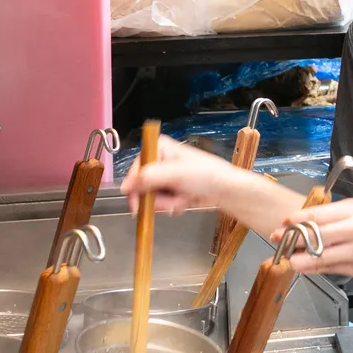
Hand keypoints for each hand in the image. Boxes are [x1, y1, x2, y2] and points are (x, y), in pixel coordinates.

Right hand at [122, 136, 249, 215]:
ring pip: (152, 197)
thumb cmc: (207, 175)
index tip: (137, 204)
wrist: (226, 190)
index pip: (136, 168)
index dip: (135, 187)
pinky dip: (173, 205)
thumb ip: (150, 177)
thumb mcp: (176, 174)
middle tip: (171, 202)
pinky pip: (162, 203)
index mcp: (159, 148)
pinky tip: (185, 201)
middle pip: (142, 186)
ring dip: (167, 203)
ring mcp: (165, 176)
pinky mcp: (172, 189)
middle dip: (157, 198)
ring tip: (183, 198)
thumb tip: (126, 185)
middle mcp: (159, 160)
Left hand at [273, 197, 352, 281]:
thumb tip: (305, 220)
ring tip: (287, 257)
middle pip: (315, 236)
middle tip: (278, 240)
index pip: (318, 215)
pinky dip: (313, 268)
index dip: (296, 220)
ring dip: (298, 258)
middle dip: (292, 239)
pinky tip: (303, 265)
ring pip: (319, 256)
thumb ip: (335, 213)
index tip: (283, 223)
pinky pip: (329, 269)